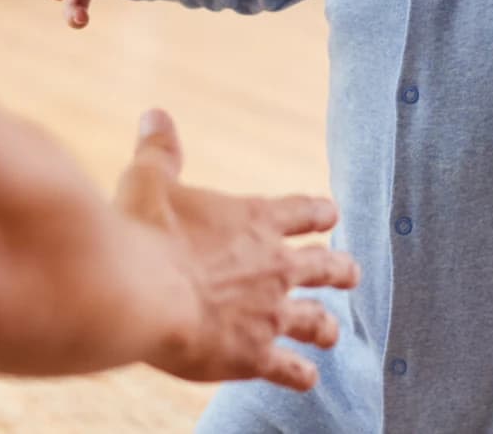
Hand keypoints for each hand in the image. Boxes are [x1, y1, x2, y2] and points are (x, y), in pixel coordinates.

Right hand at [118, 111, 358, 390]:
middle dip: (340, 269)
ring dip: (327, 326)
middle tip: (352, 272)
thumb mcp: (149, 180)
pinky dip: (299, 374)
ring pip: (316, 320)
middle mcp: (275, 265)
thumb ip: (160, 151)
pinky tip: (307, 379)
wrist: (140, 291)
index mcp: (256, 220)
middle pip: (324, 266)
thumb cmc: (143, 231)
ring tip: (334, 333)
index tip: (331, 213)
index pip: (303, 211)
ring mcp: (270, 313)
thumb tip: (155, 114)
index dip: (318, 212)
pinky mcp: (254, 355)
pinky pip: (289, 369)